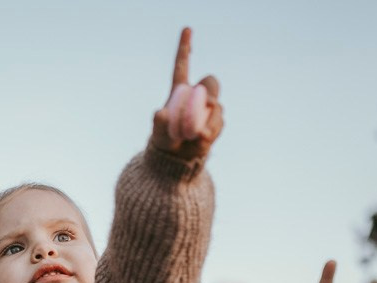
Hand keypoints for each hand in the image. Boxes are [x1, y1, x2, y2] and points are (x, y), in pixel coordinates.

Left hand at [151, 28, 223, 161]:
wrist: (177, 160)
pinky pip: (219, 122)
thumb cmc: (165, 143)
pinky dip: (210, 132)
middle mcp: (196, 97)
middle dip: (210, 92)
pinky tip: (199, 139)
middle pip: (211, 82)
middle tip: (206, 105)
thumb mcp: (157, 135)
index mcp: (179, 92)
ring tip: (192, 135)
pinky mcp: (216, 123)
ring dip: (206, 121)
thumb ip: (158, 124)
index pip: (182, 66)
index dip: (185, 48)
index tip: (187, 29)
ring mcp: (208, 110)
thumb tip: (161, 113)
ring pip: (217, 106)